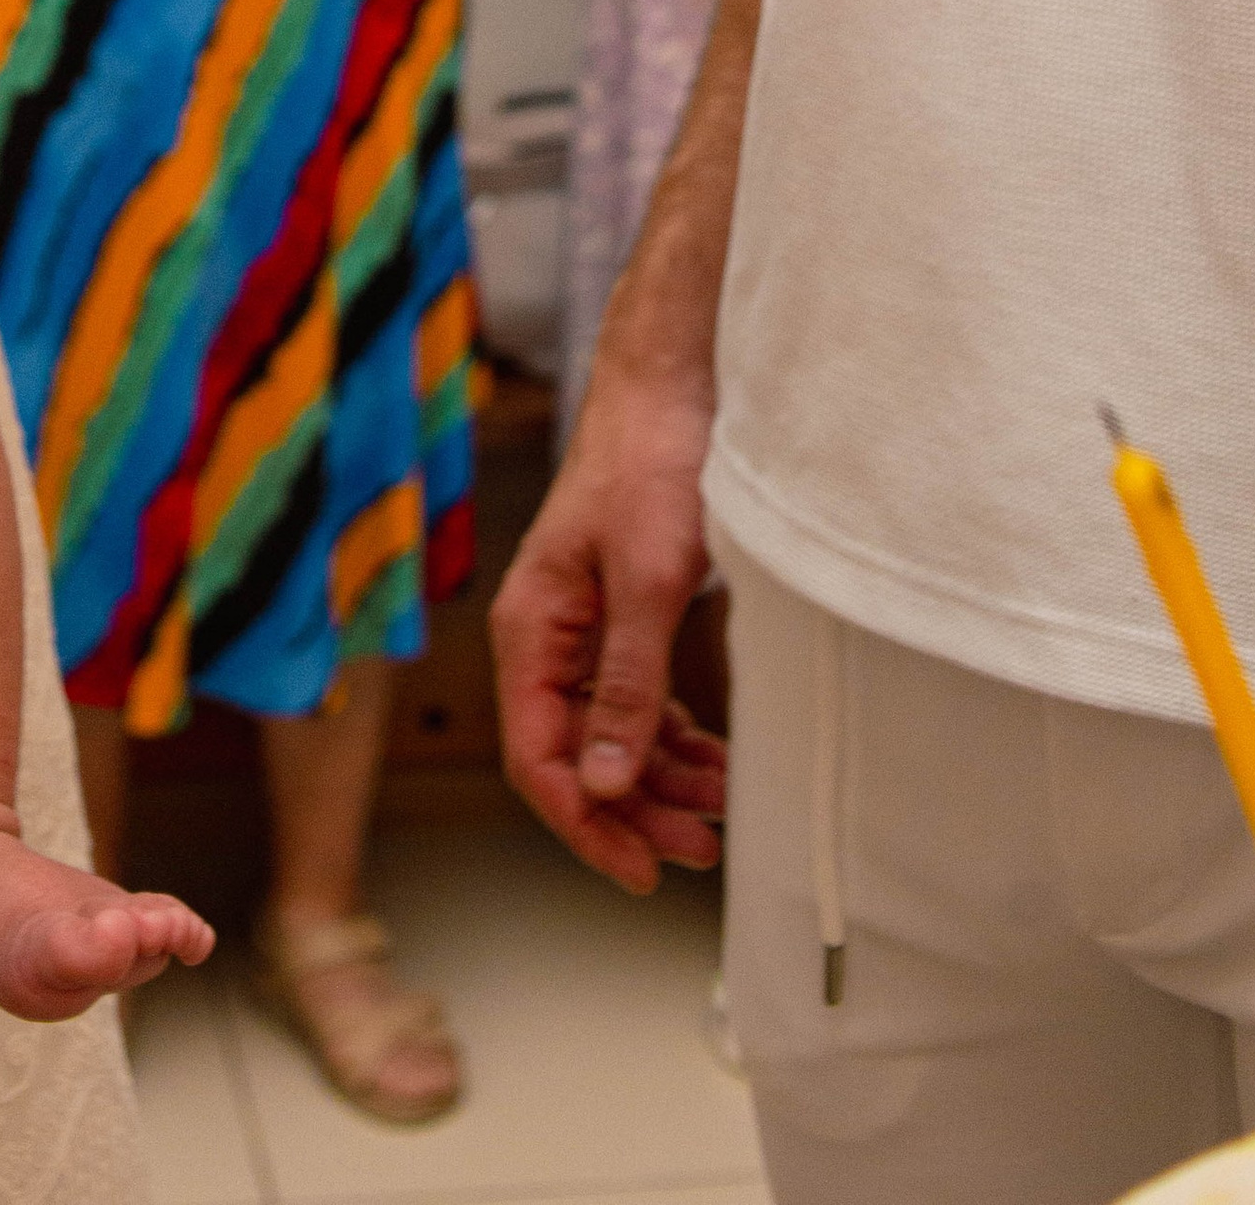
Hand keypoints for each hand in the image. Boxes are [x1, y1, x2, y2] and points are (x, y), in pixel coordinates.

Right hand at [491, 358, 726, 891]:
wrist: (674, 384)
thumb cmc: (652, 462)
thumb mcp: (647, 581)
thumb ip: (626, 685)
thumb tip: (603, 783)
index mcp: (532, 629)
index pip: (537, 759)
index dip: (586, 825)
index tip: (643, 871)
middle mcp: (548, 638)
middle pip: (576, 758)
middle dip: (634, 812)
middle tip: (701, 851)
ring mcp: (584, 629)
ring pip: (611, 737)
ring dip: (660, 782)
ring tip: (722, 811)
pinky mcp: (622, 617)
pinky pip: (637, 703)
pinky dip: (673, 741)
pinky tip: (714, 762)